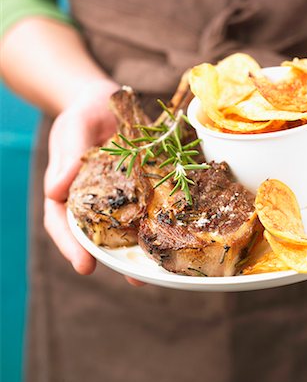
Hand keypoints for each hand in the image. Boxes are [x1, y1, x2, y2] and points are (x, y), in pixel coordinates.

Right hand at [43, 81, 143, 285]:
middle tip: (134, 280)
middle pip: (99, 234)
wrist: (106, 102)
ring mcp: (121, 194)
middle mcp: (95, 200)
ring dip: (142, 247)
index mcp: (69, 191)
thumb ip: (66, 156)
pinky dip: (160, 219)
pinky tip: (175, 230)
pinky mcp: (142, 184)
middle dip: (116, 258)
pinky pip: (150, 204)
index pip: (63, 223)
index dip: (72, 246)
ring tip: (159, 269)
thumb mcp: (71, 129)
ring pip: (127, 226)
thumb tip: (57, 190)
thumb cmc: (82, 115)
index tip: (84, 266)